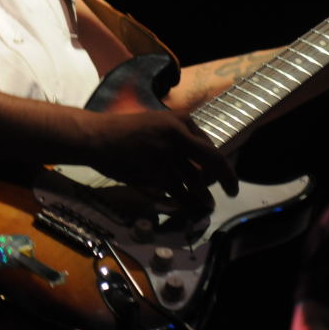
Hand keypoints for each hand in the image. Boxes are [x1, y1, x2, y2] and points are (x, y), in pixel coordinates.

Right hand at [92, 109, 237, 217]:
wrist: (95, 136)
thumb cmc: (121, 131)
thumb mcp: (154, 124)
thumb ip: (175, 138)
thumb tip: (194, 160)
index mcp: (179, 120)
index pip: (207, 144)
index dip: (216, 162)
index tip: (221, 174)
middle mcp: (178, 134)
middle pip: (212, 159)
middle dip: (226, 177)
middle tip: (232, 190)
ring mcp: (168, 154)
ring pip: (195, 180)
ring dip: (204, 196)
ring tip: (207, 205)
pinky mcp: (157, 172)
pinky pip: (179, 192)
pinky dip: (188, 203)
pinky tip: (193, 209)